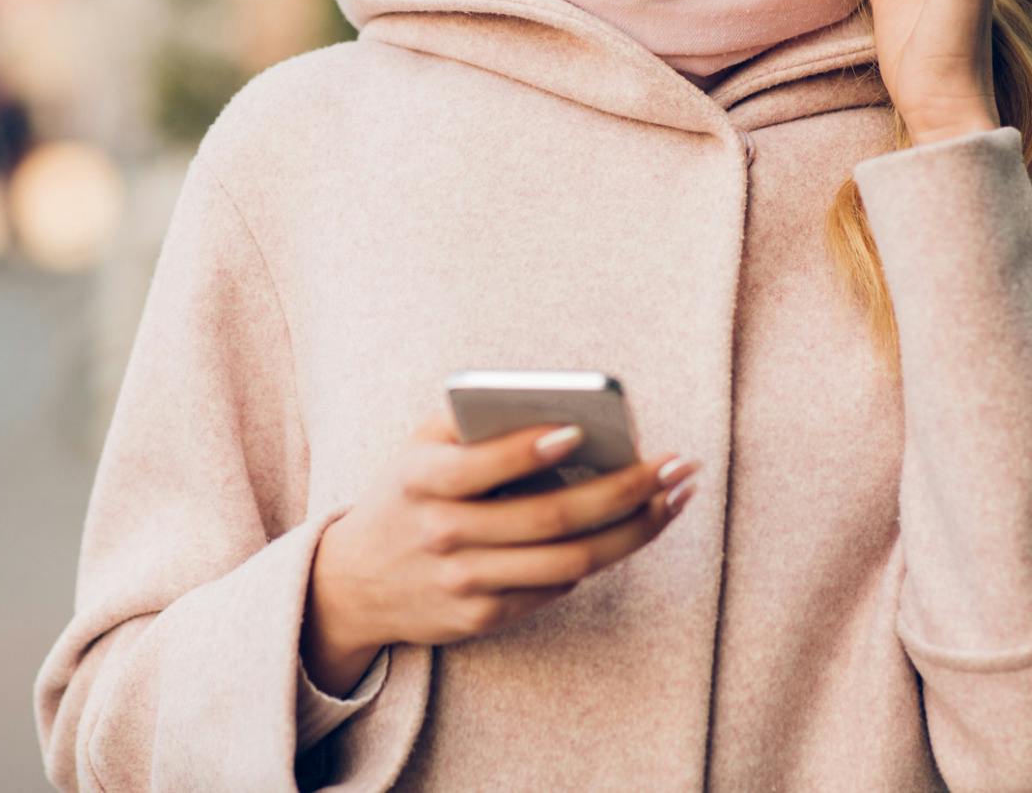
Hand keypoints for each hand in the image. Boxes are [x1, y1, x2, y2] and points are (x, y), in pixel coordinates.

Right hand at [303, 413, 697, 688]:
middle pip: (550, 519)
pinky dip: (598, 558)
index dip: (533, 449)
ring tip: (674, 498)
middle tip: (677, 465)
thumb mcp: (419, 447)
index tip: (581, 430)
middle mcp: (442, 533)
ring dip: (635, 530)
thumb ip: (475, 424)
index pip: (482, 465)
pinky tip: (630, 530)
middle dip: (625, 490)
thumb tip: (563, 414)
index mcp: (422, 478)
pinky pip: (556, 587)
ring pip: (569, 561)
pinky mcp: (481, 617)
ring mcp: (463, 582)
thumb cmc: (407, 493)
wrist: (355, 582)